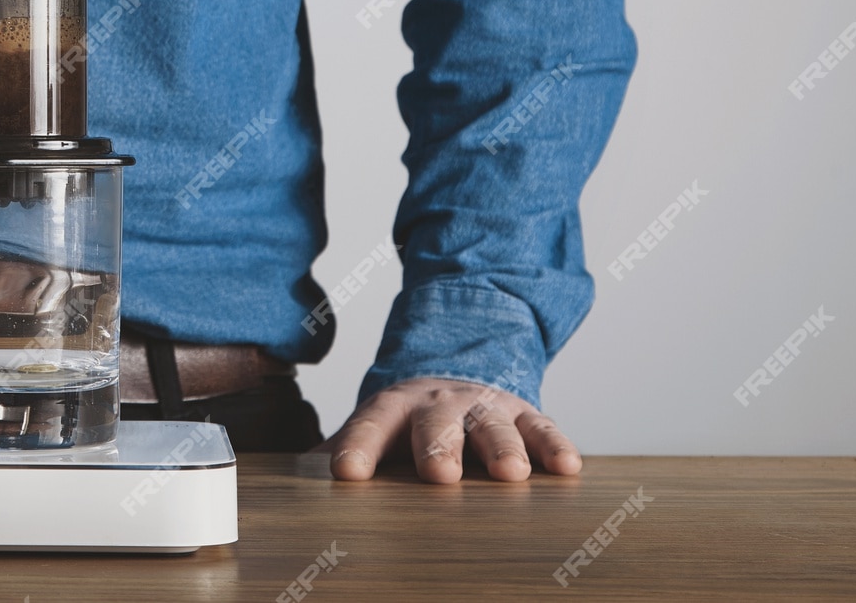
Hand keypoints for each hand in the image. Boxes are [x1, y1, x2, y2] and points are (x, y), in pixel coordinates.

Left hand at [323, 376, 580, 482]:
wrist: (459, 375)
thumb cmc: (409, 420)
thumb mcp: (373, 427)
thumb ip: (340, 449)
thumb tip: (288, 481)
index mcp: (394, 406)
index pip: (371, 424)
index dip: (358, 446)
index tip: (346, 474)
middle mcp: (439, 403)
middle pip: (435, 423)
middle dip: (436, 448)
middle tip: (439, 476)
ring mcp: (484, 406)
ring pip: (492, 425)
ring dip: (501, 448)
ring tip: (510, 474)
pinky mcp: (525, 414)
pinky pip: (543, 427)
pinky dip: (554, 446)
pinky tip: (567, 467)